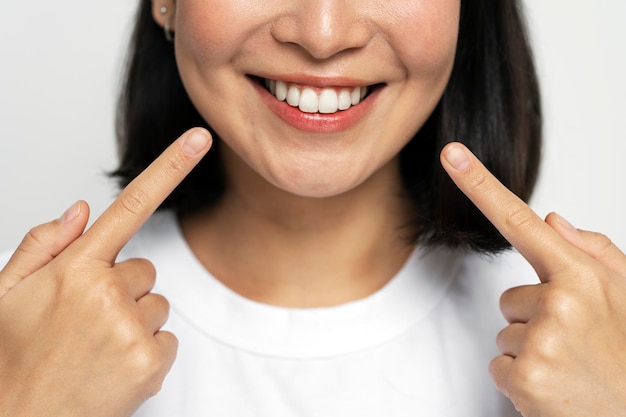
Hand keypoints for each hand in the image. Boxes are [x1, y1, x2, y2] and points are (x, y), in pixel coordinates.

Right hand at [0, 128, 211, 416]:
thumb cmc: (12, 359)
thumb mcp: (4, 295)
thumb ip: (42, 245)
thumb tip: (80, 208)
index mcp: (73, 269)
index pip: (130, 206)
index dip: (170, 166)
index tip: (199, 137)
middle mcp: (106, 293)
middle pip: (144, 269)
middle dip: (121, 289)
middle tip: (85, 323)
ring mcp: (131, 328)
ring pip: (157, 303)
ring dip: (133, 320)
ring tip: (95, 347)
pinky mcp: (150, 361)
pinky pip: (166, 336)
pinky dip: (146, 350)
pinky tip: (113, 367)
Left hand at [441, 143, 625, 416]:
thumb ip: (593, 253)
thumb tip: (552, 220)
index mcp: (582, 275)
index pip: (520, 220)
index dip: (480, 184)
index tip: (452, 154)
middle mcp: (560, 302)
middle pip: (510, 298)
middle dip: (535, 319)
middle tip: (575, 343)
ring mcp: (542, 341)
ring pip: (505, 332)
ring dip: (530, 350)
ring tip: (570, 366)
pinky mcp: (526, 379)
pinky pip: (498, 366)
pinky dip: (520, 380)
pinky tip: (556, 387)